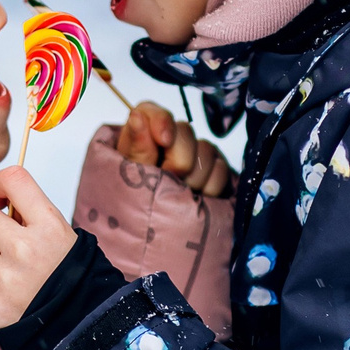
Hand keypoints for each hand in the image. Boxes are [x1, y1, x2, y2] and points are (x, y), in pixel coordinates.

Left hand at [0, 167, 77, 327]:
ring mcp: (9, 280)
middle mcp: (27, 250)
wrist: (81, 324)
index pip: (13, 179)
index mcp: (50, 226)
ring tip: (5, 270)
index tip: (0, 200)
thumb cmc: (68, 274)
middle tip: (6, 244)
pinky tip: (1, 291)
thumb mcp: (62, 236)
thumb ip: (31, 216)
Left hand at [114, 103, 234, 198]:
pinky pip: (221, 169)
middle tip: (170, 181)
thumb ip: (136, 148)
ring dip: (194, 178)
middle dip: (179, 160)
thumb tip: (137, 116)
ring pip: (207, 150)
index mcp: (140, 138)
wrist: (157, 237)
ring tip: (182, 195)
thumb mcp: (129, 180)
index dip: (161, 121)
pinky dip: (210, 187)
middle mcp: (169, 142)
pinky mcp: (214, 171)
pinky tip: (198, 198)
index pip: (150, 112)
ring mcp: (194, 155)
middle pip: (185, 130)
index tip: (164, 140)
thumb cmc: (135, 206)